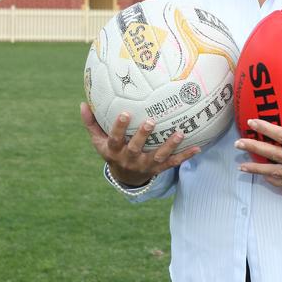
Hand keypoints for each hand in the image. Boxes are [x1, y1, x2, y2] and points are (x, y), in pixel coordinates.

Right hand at [80, 102, 200, 186]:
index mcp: (114, 151)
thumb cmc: (112, 151)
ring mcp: (146, 165)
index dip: (119, 128)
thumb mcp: (99, 141)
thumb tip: (83, 103)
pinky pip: (173, 163)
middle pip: (136, 148)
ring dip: (169, 145)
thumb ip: (92, 123)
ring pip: (158, 156)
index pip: (115, 139)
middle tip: (151, 121)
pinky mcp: (159, 169)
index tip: (125, 113)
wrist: (126, 177)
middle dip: (143, 135)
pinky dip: (185, 156)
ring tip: (180, 133)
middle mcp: (130, 159)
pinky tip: (198, 147)